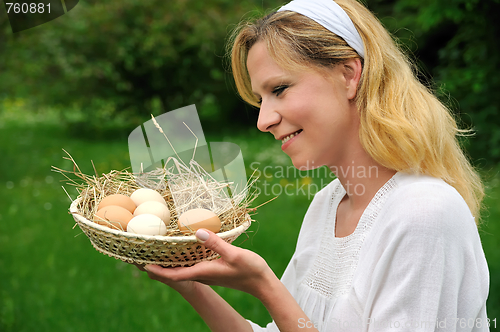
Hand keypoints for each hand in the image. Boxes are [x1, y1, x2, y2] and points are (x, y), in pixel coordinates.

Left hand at [141, 229, 274, 297]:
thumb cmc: (250, 270)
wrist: (262, 283)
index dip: (158, 270)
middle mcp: (202, 274)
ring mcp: (208, 273)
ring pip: (182, 269)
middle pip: (174, 273)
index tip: (143, 264)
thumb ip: (216, 243)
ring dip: (169, 263)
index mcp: (204, 272)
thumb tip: (197, 231)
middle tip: (144, 256)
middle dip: (158, 266)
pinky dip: (182, 260)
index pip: (175, 275)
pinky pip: (191, 266)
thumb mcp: (234, 254)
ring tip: (158, 251)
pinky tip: (182, 250)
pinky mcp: (213, 270)